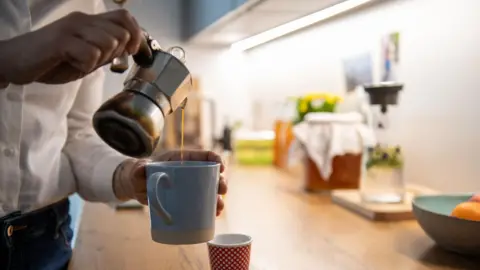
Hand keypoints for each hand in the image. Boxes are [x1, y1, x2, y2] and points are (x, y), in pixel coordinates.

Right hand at [0, 9, 142, 84]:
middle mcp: (82, 20)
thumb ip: (105, 52)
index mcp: (89, 22)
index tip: (131, 52)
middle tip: (95, 60)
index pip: (124, 18)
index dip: (136, 35)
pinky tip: (71, 64)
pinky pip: (91, 55)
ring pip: (108, 43)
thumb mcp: (86, 57)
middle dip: (115, 53)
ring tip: (79, 62)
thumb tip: (128, 49)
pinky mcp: (61, 41)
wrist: (15, 62)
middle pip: (120, 32)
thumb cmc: (51, 61)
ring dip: (98, 60)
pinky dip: (85, 66)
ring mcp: (72, 29)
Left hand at [113, 150, 227, 215]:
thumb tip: (141, 170)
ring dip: (219, 198)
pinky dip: (211, 208)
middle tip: (222, 190)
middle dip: (221, 181)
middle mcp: (190, 172)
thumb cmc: (140, 173)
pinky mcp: (187, 199)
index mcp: (182, 159)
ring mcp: (190, 186)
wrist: (136, 186)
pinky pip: (203, 202)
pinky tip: (215, 214)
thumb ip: (139, 169)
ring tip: (219, 207)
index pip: (204, 155)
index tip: (221, 167)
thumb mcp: (139, 169)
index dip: (215, 158)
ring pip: (210, 190)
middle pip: (211, 174)